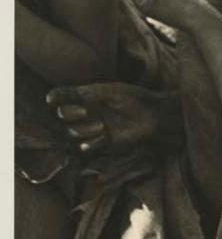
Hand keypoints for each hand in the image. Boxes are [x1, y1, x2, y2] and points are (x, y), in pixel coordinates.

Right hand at [46, 82, 181, 155]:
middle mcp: (87, 113)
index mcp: (88, 97)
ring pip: (71, 133)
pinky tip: (99, 138)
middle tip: (86, 112)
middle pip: (63, 117)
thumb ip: (86, 93)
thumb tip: (56, 96)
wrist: (152, 116)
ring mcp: (92, 128)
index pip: (63, 98)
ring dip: (82, 130)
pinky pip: (84, 147)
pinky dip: (88, 144)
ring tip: (101, 126)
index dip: (56, 98)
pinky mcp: (101, 143)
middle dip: (70, 114)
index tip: (52, 100)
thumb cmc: (134, 99)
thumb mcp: (110, 91)